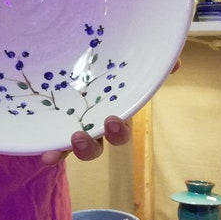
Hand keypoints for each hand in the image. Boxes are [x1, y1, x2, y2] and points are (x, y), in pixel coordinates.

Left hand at [41, 58, 180, 165]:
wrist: (80, 63)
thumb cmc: (109, 70)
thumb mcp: (125, 65)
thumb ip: (148, 66)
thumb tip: (175, 62)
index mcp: (115, 114)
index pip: (121, 130)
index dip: (118, 130)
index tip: (111, 120)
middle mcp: (98, 127)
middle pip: (100, 145)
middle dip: (92, 146)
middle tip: (81, 135)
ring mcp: (80, 129)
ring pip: (81, 149)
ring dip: (76, 150)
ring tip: (66, 141)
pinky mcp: (60, 128)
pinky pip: (58, 146)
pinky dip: (53, 153)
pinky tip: (45, 157)